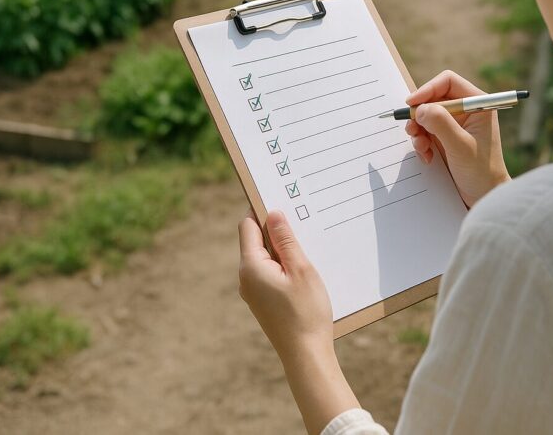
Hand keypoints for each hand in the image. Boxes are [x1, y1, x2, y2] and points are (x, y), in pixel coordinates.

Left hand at [238, 209, 333, 358]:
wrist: (306, 355)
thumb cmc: (306, 312)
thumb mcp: (300, 269)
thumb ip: (285, 240)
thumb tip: (273, 214)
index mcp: (251, 267)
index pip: (248, 226)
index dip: (262, 210)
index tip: (278, 197)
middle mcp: (246, 278)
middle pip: (255, 240)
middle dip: (275, 229)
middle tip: (300, 219)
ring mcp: (252, 292)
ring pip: (264, 257)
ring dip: (281, 249)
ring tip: (306, 245)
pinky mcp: (262, 301)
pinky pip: (269, 273)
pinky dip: (282, 265)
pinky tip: (302, 269)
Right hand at [405, 70, 510, 206]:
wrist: (484, 196)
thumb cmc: (481, 171)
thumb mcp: (460, 146)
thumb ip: (441, 124)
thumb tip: (421, 108)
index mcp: (477, 104)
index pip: (448, 82)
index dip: (428, 89)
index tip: (412, 104)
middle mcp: (466, 111)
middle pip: (433, 98)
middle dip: (420, 114)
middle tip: (412, 130)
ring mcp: (455, 125)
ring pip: (426, 115)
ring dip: (419, 131)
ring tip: (421, 147)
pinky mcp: (446, 138)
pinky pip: (425, 132)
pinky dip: (421, 143)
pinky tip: (427, 157)